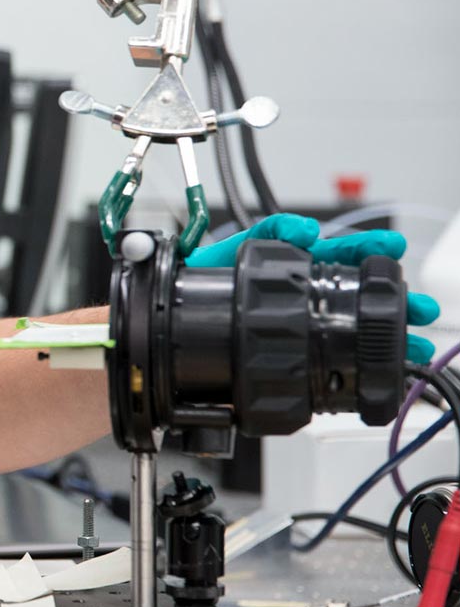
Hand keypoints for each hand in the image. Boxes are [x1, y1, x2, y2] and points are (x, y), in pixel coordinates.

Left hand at [185, 212, 440, 362]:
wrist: (186, 308)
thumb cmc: (216, 274)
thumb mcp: (245, 244)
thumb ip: (273, 231)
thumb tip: (306, 232)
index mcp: (304, 265)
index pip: (348, 255)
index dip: (373, 252)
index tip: (393, 251)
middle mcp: (310, 294)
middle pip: (364, 298)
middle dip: (396, 303)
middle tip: (419, 309)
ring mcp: (304, 322)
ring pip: (356, 331)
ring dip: (388, 340)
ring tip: (415, 347)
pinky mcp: (294, 349)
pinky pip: (333, 358)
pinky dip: (361, 367)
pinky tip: (383, 374)